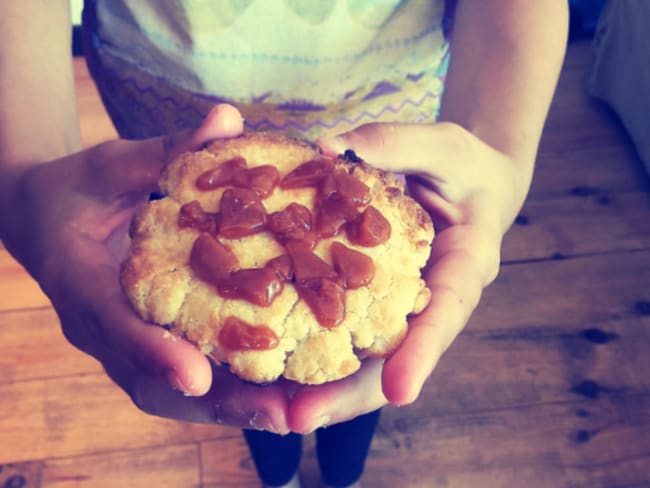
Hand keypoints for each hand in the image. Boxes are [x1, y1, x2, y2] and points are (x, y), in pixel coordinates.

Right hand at [0, 105, 290, 432]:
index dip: (152, 351)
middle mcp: (99, 328)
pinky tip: (279, 392)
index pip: (113, 323)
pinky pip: (183, 381)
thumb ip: (165, 151)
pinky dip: (228, 391)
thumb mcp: (111, 165)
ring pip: (170, 393)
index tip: (197, 377)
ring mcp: (120, 345)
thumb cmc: (77, 190)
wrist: (44, 220)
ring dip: (232, 408)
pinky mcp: (142, 347)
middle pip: (151, 381)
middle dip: (216, 403)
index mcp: (79, 282)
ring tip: (294, 414)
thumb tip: (229, 119)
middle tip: (279, 414)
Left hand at [286, 121, 525, 432]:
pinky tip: (276, 367)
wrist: (467, 184)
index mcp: (466, 264)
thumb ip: (395, 144)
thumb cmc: (464, 166)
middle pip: (400, 358)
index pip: (448, 312)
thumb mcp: (443, 144)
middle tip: (302, 418)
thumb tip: (326, 149)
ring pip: (371, 359)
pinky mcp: (373, 300)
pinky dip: (317, 353)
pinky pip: (348, 331)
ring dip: (328, 387)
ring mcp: (401, 305)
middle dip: (355, 393)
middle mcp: (432, 298)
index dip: (424, 352)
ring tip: (281, 411)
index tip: (402, 390)